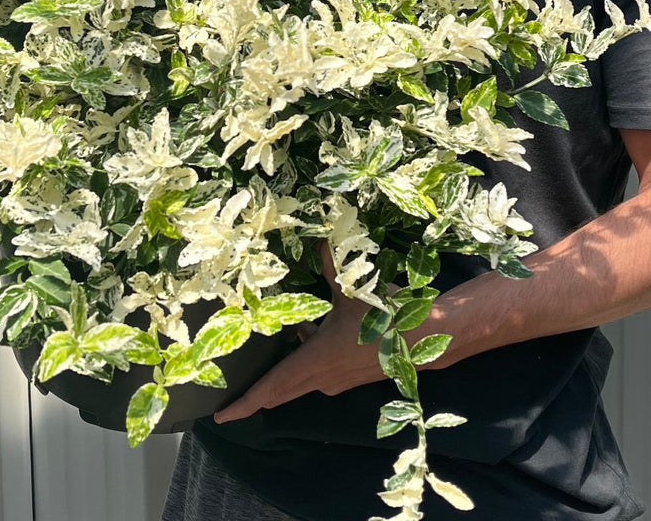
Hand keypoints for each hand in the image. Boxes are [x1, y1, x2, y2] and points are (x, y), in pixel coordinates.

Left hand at [213, 246, 384, 423]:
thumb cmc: (387, 315)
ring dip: (284, 372)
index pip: (273, 386)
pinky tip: (309, 333)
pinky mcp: (351, 377)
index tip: (222, 417)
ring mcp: (339, 380)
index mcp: (317, 360)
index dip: (246, 402)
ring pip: (300, 381)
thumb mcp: (354, 287)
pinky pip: (318, 373)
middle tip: (231, 402)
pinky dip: (306, 361)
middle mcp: (324, 377)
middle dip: (257, 395)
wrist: (428, 338)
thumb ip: (331, 262)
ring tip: (268, 353)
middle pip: (281, 391)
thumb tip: (318, 234)